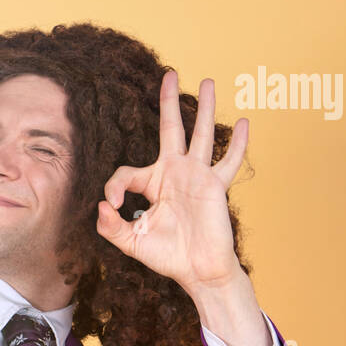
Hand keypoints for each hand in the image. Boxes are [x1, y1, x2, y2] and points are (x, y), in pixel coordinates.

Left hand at [95, 70, 248, 292]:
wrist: (197, 271)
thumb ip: (110, 226)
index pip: (127, 171)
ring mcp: (197, 176)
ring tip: (209, 81)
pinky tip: (244, 123)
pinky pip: (229, 161)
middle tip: (168, 74)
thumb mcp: (129, 241)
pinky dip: (237, 144)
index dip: (114, 185)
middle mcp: (175, 173)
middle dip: (167, 102)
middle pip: (170, 129)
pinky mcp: (215, 186)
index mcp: (152, 183)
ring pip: (201, 135)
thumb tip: (101, 206)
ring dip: (205, 108)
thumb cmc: (167, 256)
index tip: (112, 206)